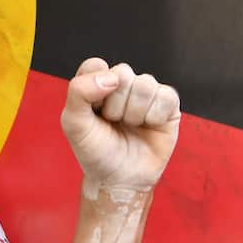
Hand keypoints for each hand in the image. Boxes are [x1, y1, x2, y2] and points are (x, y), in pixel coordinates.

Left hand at [61, 58, 181, 188]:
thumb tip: (111, 78)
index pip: (95, 65)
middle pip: (122, 72)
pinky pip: (166, 96)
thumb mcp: (73, 123)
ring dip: (134, 112)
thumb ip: (79, 92)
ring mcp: (145, 93)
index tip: (93, 110)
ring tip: (129, 126)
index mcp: (95, 83)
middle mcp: (121, 84)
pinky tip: (148, 126)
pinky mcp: (168, 104)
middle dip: (114, 104)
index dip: (94, 88)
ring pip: (145, 84)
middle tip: (112, 122)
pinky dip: (154, 116)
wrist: (119, 178)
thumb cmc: (94, 150)